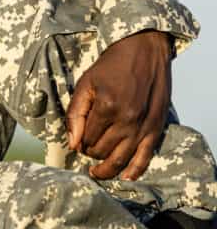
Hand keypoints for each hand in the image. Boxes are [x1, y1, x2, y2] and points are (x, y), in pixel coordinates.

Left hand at [65, 29, 172, 180]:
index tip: (78, 139)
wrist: (144, 50)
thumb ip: (75, 114)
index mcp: (107, 107)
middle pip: (103, 151)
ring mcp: (144, 125)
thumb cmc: (111, 66)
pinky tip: (126, 177)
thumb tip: (72, 143)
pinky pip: (146, 156)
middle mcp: (127, 119)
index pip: (87, 140)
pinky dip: (136, 170)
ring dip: (107, 168)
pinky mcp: (157, 127)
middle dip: (91, 153)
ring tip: (97, 172)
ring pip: (122, 158)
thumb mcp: (85, 84)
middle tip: (87, 148)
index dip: (79, 143)